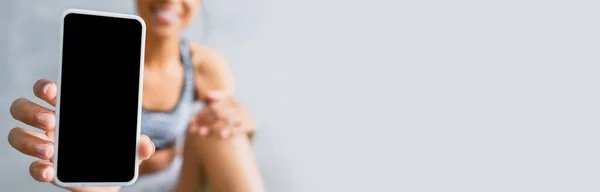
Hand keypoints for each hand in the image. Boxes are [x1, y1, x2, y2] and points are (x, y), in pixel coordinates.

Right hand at [7, 79, 154, 191]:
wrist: (111, 178)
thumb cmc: (116, 151)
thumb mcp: (131, 146)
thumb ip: (140, 144)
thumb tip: (145, 145)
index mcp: (69, 109)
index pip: (48, 90)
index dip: (45, 87)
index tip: (53, 91)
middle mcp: (50, 124)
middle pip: (23, 108)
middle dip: (31, 111)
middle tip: (50, 121)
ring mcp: (44, 146)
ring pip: (18, 136)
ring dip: (29, 141)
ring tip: (50, 150)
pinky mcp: (47, 169)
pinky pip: (33, 167)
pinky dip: (37, 169)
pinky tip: (49, 171)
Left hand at [189, 91, 255, 138]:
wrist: (251, 128)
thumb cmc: (232, 119)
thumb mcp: (223, 110)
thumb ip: (213, 104)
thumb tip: (207, 95)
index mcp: (230, 99)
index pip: (213, 104)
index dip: (201, 112)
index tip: (191, 120)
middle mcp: (239, 105)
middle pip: (218, 111)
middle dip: (204, 120)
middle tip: (193, 129)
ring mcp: (246, 114)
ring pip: (227, 119)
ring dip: (213, 126)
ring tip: (202, 132)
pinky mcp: (252, 124)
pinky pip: (239, 127)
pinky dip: (230, 131)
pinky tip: (221, 136)